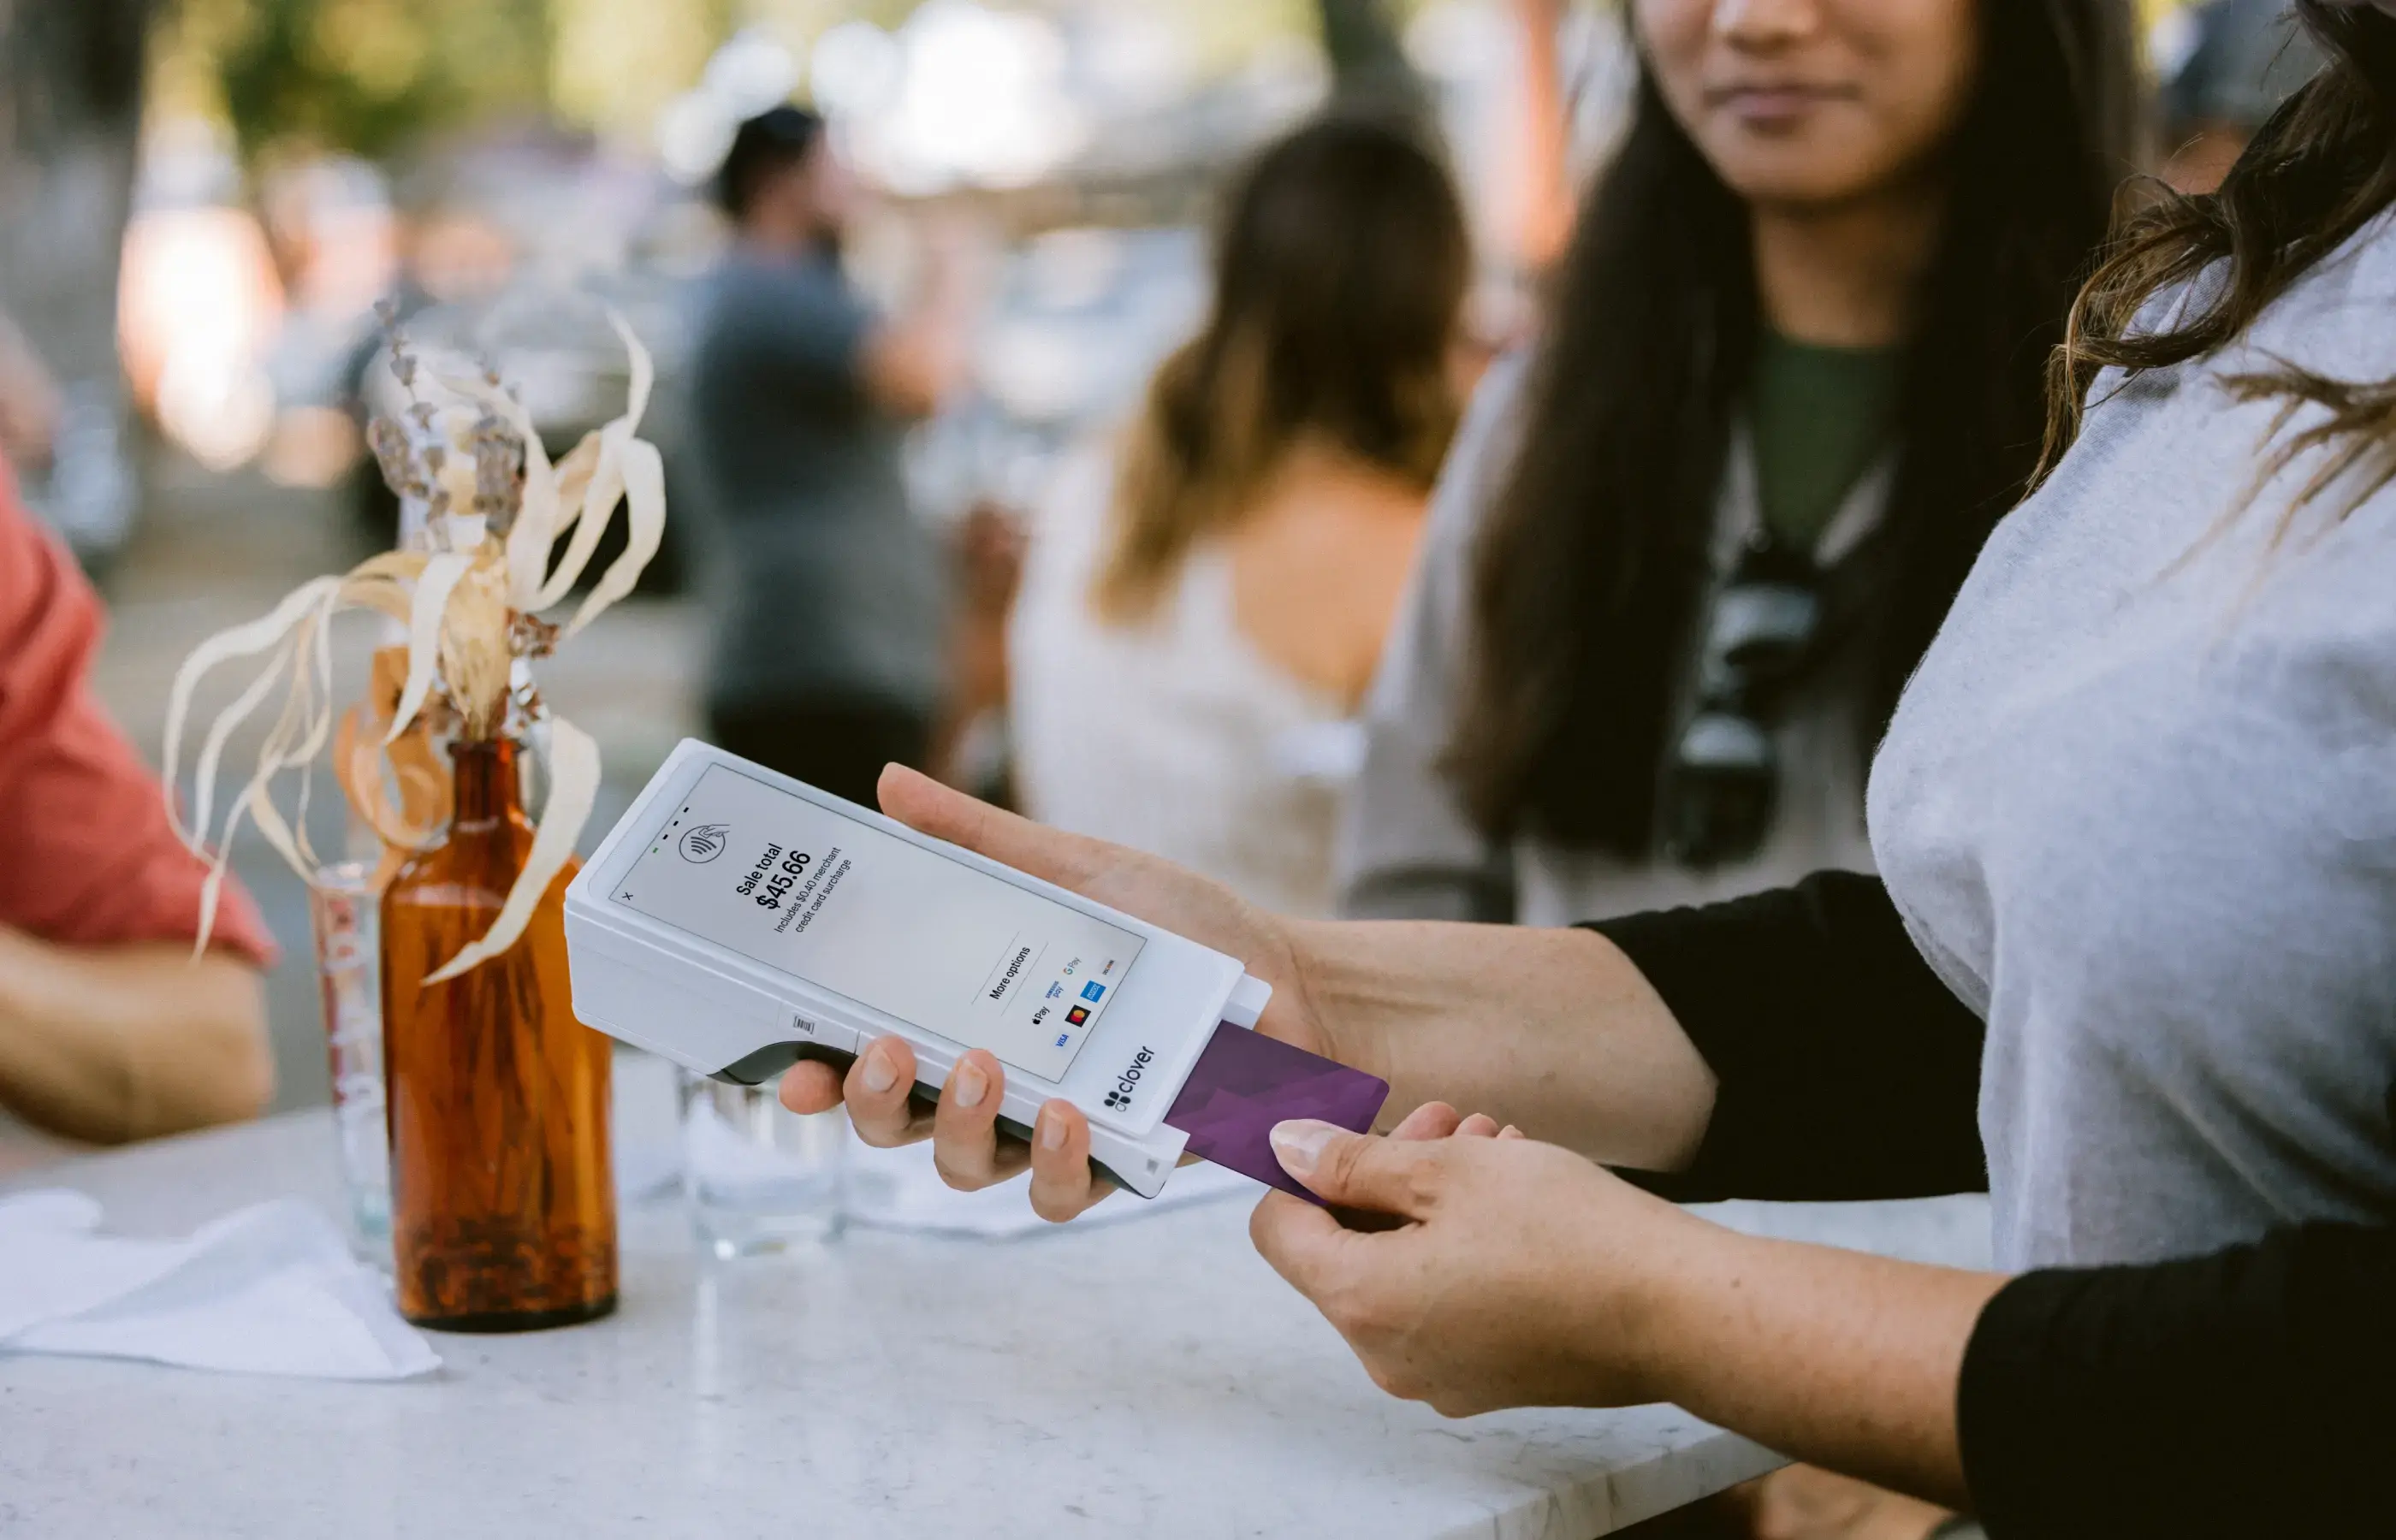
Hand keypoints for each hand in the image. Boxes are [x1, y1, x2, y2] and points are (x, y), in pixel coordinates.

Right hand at [781, 764, 1335, 1220]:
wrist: (1286, 980)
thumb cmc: (1180, 928)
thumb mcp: (1075, 869)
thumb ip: (979, 840)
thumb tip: (887, 784)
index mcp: (969, 1015)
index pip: (869, 1054)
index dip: (816, 1072)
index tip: (786, 1068)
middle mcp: (997, 1083)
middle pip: (896, 1123)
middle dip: (869, 1100)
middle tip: (881, 1049)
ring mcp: (1049, 1130)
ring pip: (964, 1167)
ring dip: (954, 1129)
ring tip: (978, 1070)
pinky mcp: (1114, 1166)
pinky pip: (1061, 1191)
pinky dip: (1053, 1162)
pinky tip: (1064, 1118)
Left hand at [1247, 1109, 1712, 1416]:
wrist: (1678, 1311)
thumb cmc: (1575, 1240)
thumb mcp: (1448, 1169)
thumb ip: (1353, 1161)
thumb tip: (1288, 1149)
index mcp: (1362, 1301)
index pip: (1278, 1228)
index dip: (1304, 1169)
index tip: (1348, 1129)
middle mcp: (1388, 1355)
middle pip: (1343, 1249)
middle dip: (1383, 1174)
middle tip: (1440, 1121)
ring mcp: (1439, 1376)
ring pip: (1400, 1269)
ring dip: (1430, 1200)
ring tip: (1492, 1145)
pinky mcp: (1487, 1378)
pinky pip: (1444, 1303)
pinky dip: (1461, 1247)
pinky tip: (1514, 1195)